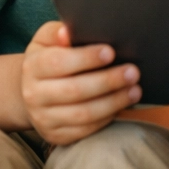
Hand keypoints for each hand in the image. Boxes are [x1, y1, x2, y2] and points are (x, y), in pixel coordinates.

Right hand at [22, 20, 141, 144]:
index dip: (86, 58)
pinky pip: (85, 130)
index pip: (58, 62)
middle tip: (133, 72)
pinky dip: (107, 118)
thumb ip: (58, 33)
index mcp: (32, 67)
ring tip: (135, 90)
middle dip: (108, 81)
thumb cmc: (48, 58)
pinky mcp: (55, 135)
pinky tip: (122, 106)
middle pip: (74, 90)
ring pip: (83, 114)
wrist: (32, 92)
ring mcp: (43, 118)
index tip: (111, 52)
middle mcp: (33, 95)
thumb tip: (68, 33)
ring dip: (113, 102)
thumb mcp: (46, 40)